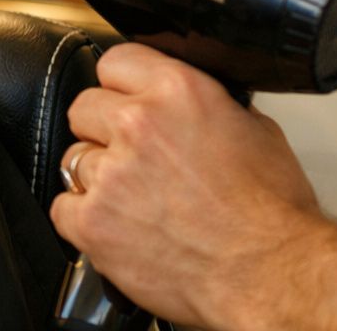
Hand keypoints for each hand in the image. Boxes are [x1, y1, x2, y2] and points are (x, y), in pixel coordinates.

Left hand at [51, 43, 336, 330]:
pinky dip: (85, 220)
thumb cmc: (272, 213)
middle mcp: (137, 124)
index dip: (122, 85)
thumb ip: (208, 105)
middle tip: (135, 159)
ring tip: (137, 201)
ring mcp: (110, 173)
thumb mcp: (257, 131)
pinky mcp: (93, 221)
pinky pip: (63, 207)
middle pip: (84, 108)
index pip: (114, 61)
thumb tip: (191, 102)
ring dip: (98, 177)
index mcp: (176, 90)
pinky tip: (121, 227)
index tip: (126, 101)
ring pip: (74, 158)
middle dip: (105, 131)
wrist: (274, 276)